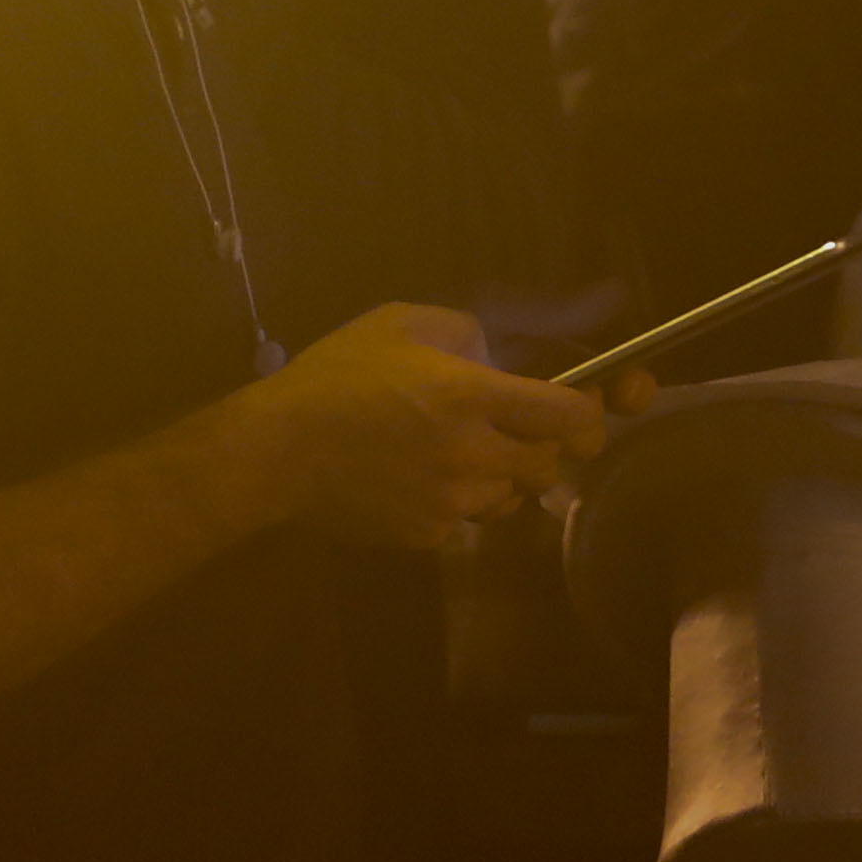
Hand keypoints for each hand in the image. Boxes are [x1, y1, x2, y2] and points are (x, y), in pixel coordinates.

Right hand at [239, 302, 609, 548]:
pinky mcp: (428, 538)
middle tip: (510, 428)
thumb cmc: (336, 376)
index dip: (587, 414)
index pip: (568, 417)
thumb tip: (505, 357)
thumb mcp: (402, 323)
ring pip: (511, 497)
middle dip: (541, 446)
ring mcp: (451, 504)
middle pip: (548, 464)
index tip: (578, 407)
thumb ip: (468, 333)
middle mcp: (471, 455)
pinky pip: (469, 521)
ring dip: (500, 476)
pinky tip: (421, 479)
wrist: (275, 453)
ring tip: (458, 453)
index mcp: (469, 397)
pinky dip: (460, 502)